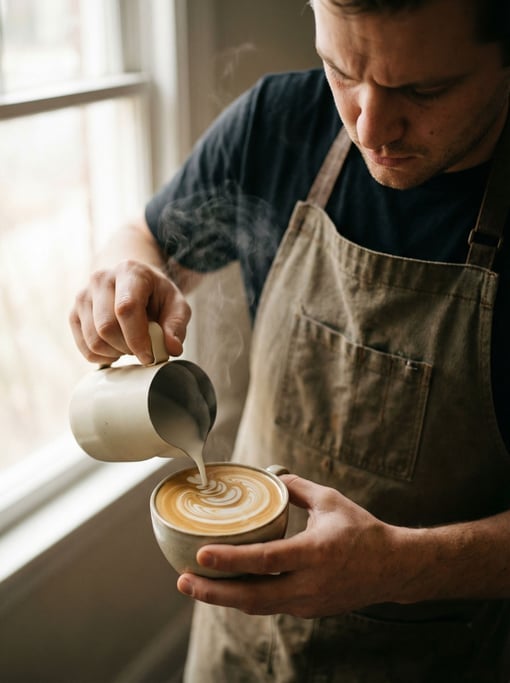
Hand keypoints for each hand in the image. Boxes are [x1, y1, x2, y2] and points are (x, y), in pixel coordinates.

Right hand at [70, 259, 190, 364]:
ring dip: (116, 353)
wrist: (131, 281)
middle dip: (128, 347)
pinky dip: (103, 357)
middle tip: (143, 348)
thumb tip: (172, 348)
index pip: (126, 308)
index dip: (137, 338)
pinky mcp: (74, 313)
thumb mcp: (176, 304)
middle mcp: (101, 279)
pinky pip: (84, 347)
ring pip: (94, 340)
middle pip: (106, 327)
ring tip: (130, 346)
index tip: (149, 356)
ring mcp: (83, 296)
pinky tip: (116, 348)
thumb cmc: (155, 294)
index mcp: (130, 271)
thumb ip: (176, 325)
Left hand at [176, 474, 401, 617]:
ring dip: (223, 598)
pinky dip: (245, 598)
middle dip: (213, 592)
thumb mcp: (330, 501)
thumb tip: (270, 475)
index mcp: (315, 553)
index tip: (201, 554)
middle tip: (183, 580)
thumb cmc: (362, 530)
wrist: (392, 568)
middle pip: (252, 596)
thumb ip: (297, 488)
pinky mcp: (307, 610)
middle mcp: (309, 583)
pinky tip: (226, 587)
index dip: (231, 559)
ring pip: (257, 606)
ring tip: (195, 586)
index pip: (265, 560)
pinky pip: (270, 606)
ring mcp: (308, 602)